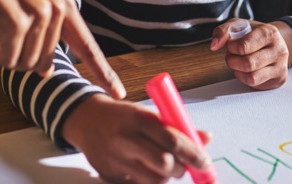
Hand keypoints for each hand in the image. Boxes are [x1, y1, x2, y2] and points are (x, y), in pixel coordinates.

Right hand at [0, 0, 124, 97]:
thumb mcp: (26, 9)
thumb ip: (43, 36)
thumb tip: (46, 71)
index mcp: (63, 4)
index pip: (86, 44)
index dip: (103, 71)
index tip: (118, 92)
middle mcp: (57, 8)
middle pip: (45, 62)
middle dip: (21, 59)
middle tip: (1, 41)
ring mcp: (39, 14)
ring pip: (27, 64)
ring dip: (5, 57)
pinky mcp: (17, 24)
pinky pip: (8, 61)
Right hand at [62, 94, 212, 183]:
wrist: (86, 120)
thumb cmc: (123, 116)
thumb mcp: (148, 114)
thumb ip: (176, 126)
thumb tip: (206, 138)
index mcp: (138, 118)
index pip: (172, 140)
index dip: (193, 154)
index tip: (205, 162)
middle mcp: (125, 138)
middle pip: (164, 163)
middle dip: (180, 168)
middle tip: (183, 165)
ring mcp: (115, 159)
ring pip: (154, 179)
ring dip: (165, 176)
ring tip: (161, 164)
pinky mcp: (109, 175)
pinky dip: (149, 180)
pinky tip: (145, 168)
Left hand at [210, 19, 289, 88]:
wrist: (274, 42)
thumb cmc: (253, 34)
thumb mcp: (238, 25)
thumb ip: (222, 31)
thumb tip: (214, 46)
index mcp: (269, 33)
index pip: (244, 46)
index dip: (231, 48)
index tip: (230, 45)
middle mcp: (279, 49)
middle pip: (248, 64)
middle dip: (232, 61)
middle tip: (231, 56)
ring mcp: (280, 66)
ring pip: (252, 78)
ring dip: (238, 72)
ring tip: (237, 63)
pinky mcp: (279, 79)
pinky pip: (256, 85)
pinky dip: (245, 79)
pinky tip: (246, 70)